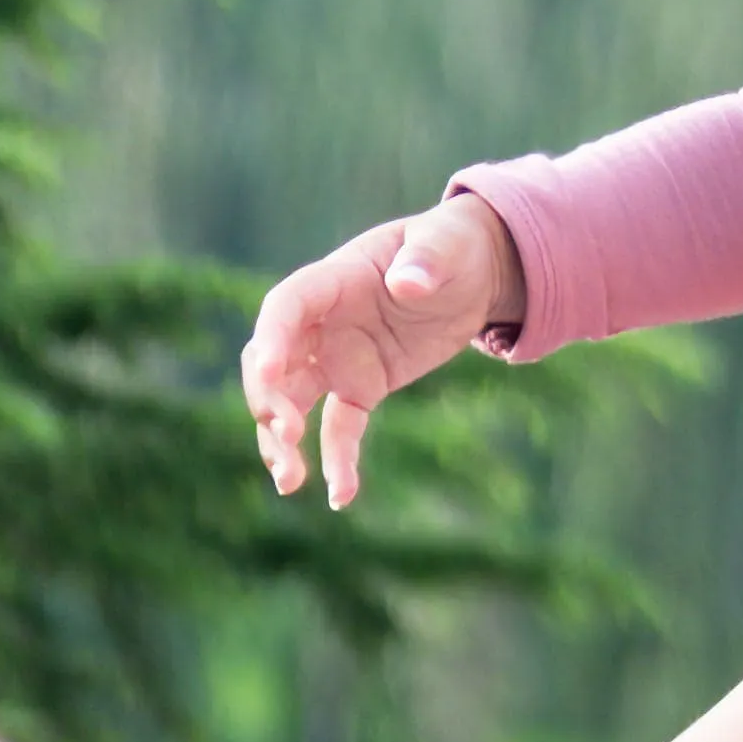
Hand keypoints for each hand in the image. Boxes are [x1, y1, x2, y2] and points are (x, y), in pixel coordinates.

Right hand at [239, 194, 526, 508]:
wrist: (472, 272)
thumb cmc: (451, 246)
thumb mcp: (446, 244)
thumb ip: (425, 261)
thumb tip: (408, 285)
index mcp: (334, 280)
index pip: (287, 307)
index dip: (274, 337)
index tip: (270, 370)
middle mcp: (322, 324)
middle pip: (274, 363)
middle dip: (270, 399)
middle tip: (287, 434)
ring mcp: (337, 359)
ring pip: (292, 404)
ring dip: (282, 442)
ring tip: (289, 482)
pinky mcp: (361, 388)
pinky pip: (339, 429)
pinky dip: (337, 461)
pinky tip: (340, 497)